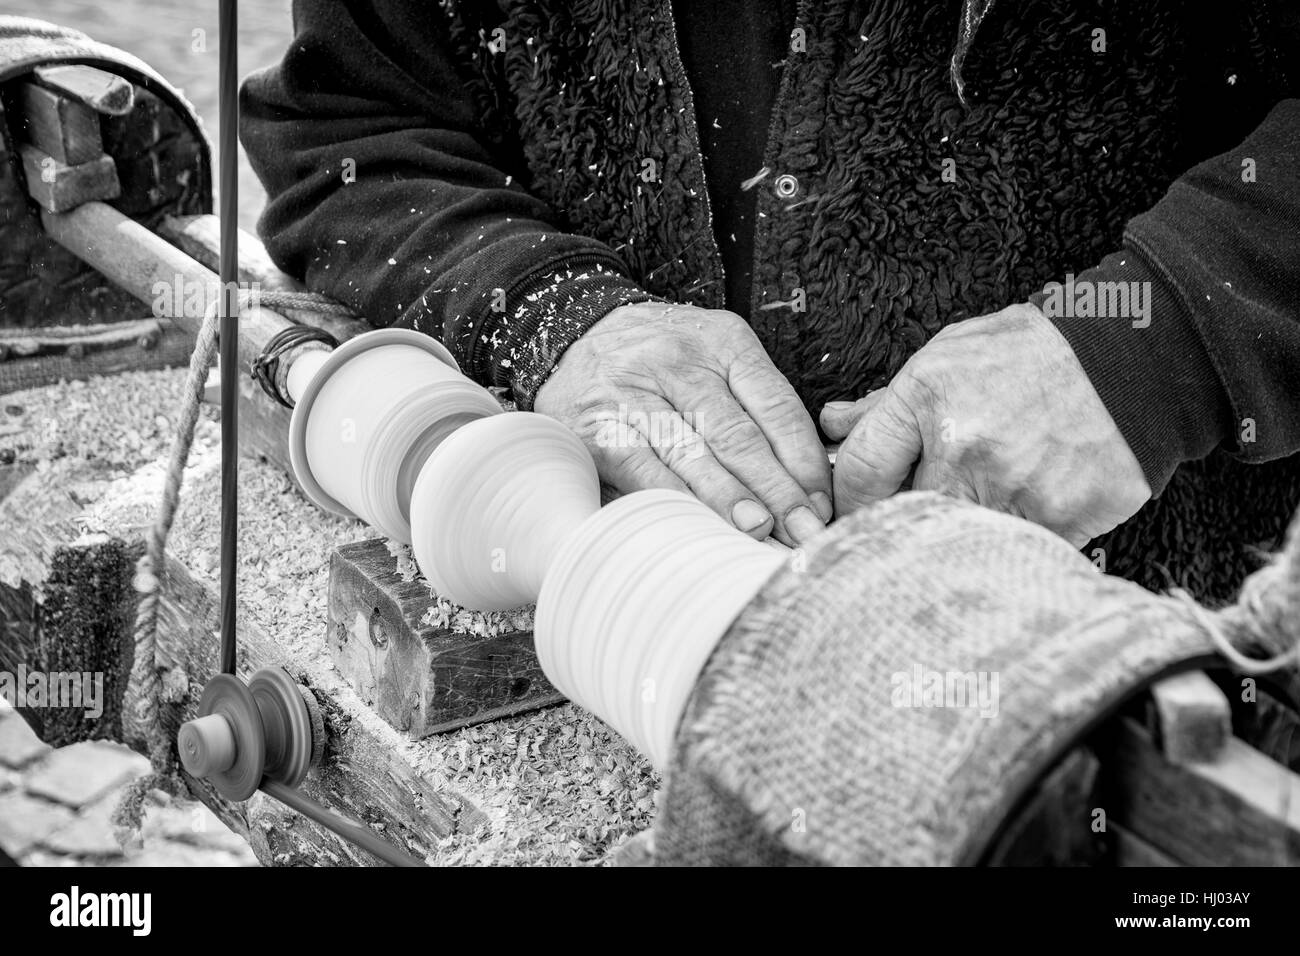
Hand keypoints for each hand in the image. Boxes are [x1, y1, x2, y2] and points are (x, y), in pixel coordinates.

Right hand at [535, 301, 831, 544]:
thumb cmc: (662, 360)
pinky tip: (699, 526)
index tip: (821, 503)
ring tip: (760, 532)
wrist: (575, 334)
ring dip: (729, 499)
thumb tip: (804, 482)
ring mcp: (635, 392)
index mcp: (723, 343)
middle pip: (739, 435)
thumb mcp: (715, 358)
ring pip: (693, 453)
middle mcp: (679, 361)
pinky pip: (644, 470)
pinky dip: (674, 500)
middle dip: (776, 490)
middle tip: (802, 530)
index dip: (803, 460)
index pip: (776, 405)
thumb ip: (754, 406)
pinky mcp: (599, 426)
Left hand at [821, 303, 1149, 546]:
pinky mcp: (1061, 520)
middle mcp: (966, 448)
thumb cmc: (1034, 354)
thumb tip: (832, 426)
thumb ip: (887, 402)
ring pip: (958, 539)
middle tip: (916, 515)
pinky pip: (1016, 550)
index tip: (851, 512)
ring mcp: (1014, 489)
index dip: (846, 500)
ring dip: (959, 531)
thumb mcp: (950, 357)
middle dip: (901, 520)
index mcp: (930, 399)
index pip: (858, 472)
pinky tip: (1026, 506)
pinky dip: (1013, 540)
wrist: (1136, 360)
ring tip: (980, 503)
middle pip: (902, 517)